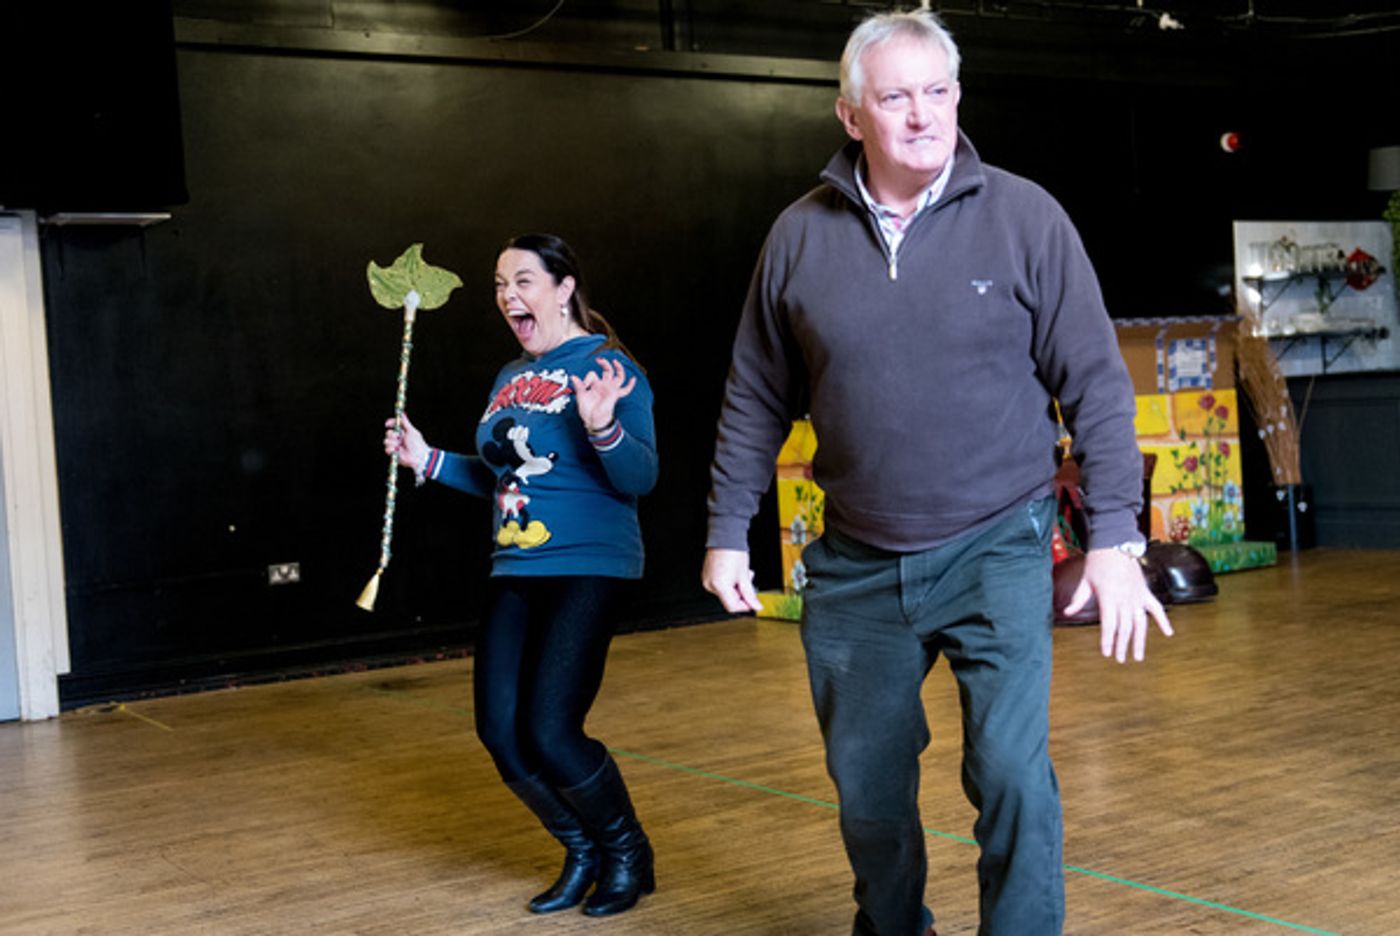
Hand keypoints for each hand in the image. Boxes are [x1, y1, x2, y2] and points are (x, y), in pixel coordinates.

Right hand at [383, 413, 429, 471]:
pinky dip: (391, 449)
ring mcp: (395, 446)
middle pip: (388, 433)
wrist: (418, 456)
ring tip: (400, 446)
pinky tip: (397, 450)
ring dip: (393, 443)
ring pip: (386, 441)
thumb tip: (401, 414)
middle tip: (399, 437)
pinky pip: (387, 449)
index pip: (394, 425)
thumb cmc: (417, 443)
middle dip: (392, 435)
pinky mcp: (393, 454)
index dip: (390, 424)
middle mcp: (398, 439)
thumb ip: (405, 422)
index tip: (387, 424)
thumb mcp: (411, 430)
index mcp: (403, 432)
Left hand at [570, 357, 636, 433]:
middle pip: (607, 370)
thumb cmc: (587, 410)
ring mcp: (611, 389)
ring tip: (615, 361)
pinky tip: (633, 379)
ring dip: (618, 368)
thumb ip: (579, 386)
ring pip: (618, 376)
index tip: (583, 386)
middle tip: (599, 359)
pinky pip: (625, 390)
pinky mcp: (615, 395)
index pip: (592, 374)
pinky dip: (630, 385)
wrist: (593, 420)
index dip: (587, 378)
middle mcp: (604, 385)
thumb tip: (573, 376)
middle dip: (604, 363)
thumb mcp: (581, 396)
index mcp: (595, 385)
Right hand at [702, 548, 762, 613]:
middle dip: (741, 593)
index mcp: (719, 586)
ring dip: (736, 587)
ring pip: (725, 592)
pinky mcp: (707, 575)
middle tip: (748, 583)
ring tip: (742, 575)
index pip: (732, 606)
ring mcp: (707, 580)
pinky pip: (720, 585)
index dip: (744, 606)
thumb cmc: (734, 553)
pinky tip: (734, 573)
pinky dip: (729, 582)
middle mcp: (710, 585)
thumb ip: (750, 594)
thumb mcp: (745, 576)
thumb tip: (756, 606)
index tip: (752, 603)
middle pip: (729, 599)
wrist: (726, 537)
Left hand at [1064, 548, 1173, 662]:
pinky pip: (1156, 608)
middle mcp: (1125, 599)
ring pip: (1141, 623)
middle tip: (1120, 659)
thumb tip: (1067, 612)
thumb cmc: (1098, 561)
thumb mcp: (1085, 581)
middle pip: (1125, 627)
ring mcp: (1137, 596)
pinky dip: (1163, 620)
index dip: (1108, 640)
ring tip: (1138, 656)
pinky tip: (1168, 633)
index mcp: (1109, 597)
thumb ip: (1078, 599)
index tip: (1106, 653)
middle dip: (1122, 645)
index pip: (1109, 624)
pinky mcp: (1145, 591)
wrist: (1115, 543)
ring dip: (1140, 640)